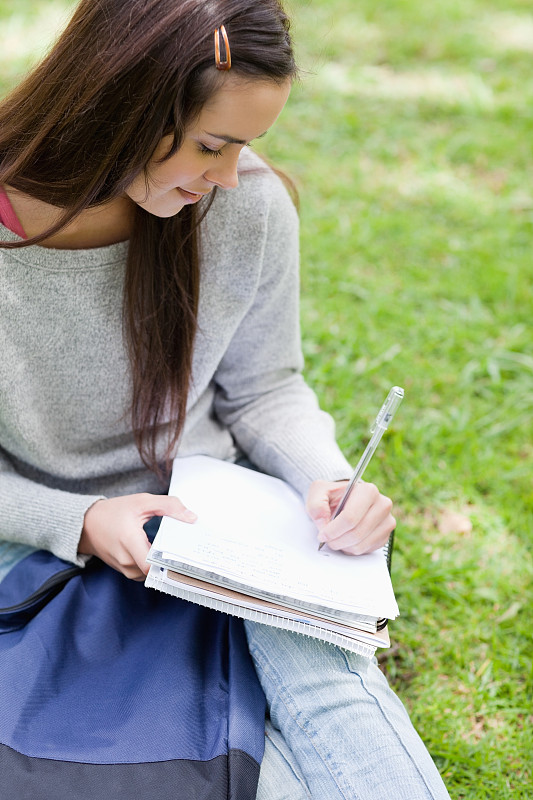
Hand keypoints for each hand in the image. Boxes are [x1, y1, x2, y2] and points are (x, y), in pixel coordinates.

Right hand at [79, 493, 196, 580]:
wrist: (87, 524)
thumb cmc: (114, 512)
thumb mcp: (142, 502)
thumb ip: (168, 506)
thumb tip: (191, 518)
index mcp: (130, 542)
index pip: (153, 565)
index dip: (171, 561)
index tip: (185, 552)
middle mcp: (126, 560)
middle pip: (157, 569)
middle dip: (170, 559)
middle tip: (184, 547)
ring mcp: (124, 568)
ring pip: (151, 572)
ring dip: (161, 562)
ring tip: (170, 546)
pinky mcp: (125, 571)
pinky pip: (144, 571)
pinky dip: (152, 563)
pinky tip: (158, 551)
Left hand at [306, 479, 394, 554]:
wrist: (347, 500)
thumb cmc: (334, 496)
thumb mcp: (319, 492)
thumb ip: (316, 505)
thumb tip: (323, 524)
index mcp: (368, 491)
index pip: (350, 518)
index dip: (333, 530)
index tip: (322, 534)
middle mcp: (382, 505)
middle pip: (356, 533)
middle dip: (336, 540)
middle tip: (326, 539)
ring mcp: (387, 522)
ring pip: (361, 544)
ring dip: (343, 546)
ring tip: (335, 538)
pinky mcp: (385, 536)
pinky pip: (366, 550)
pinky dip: (352, 549)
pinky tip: (346, 539)